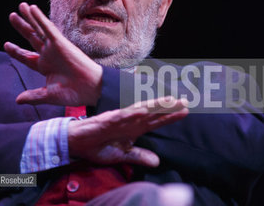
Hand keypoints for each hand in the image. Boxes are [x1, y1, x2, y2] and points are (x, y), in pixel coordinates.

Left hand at [4, 3, 102, 106]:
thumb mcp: (49, 95)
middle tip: (12, 16)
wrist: (90, 89)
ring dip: (30, 18)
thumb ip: (33, 96)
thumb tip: (17, 100)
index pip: (27, 56)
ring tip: (21, 6)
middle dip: (22, 27)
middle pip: (31, 37)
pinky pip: (48, 28)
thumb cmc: (74, 93)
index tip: (6, 45)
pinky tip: (32, 8)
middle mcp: (49, 54)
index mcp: (45, 67)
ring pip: (38, 29)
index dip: (16, 51)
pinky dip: (40, 18)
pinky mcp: (60, 43)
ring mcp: (54, 47)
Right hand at [68, 96, 188, 166]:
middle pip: (152, 112)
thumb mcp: (122, 155)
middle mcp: (130, 121)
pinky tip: (142, 110)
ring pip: (140, 110)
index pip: (156, 121)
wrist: (77, 144)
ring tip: (168, 101)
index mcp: (134, 128)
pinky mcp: (106, 120)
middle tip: (185, 101)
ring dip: (154, 106)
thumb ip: (138, 155)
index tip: (186, 111)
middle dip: (168, 107)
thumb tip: (157, 162)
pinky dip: (131, 113)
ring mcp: (119, 119)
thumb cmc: (98, 146)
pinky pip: (120, 116)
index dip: (170, 117)